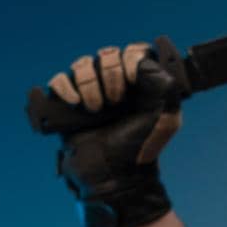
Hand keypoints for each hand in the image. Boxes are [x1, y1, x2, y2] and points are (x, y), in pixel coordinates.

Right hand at [46, 44, 182, 226]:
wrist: (114, 174)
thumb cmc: (141, 148)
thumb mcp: (167, 117)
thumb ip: (166, 85)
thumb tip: (145, 63)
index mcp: (139, 84)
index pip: (133, 52)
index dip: (130, 59)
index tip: (133, 80)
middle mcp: (114, 84)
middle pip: (106, 55)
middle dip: (111, 74)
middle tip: (116, 100)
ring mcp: (90, 93)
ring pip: (82, 65)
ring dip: (89, 83)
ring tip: (97, 108)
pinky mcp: (68, 105)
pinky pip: (59, 80)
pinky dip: (65, 87)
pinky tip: (77, 104)